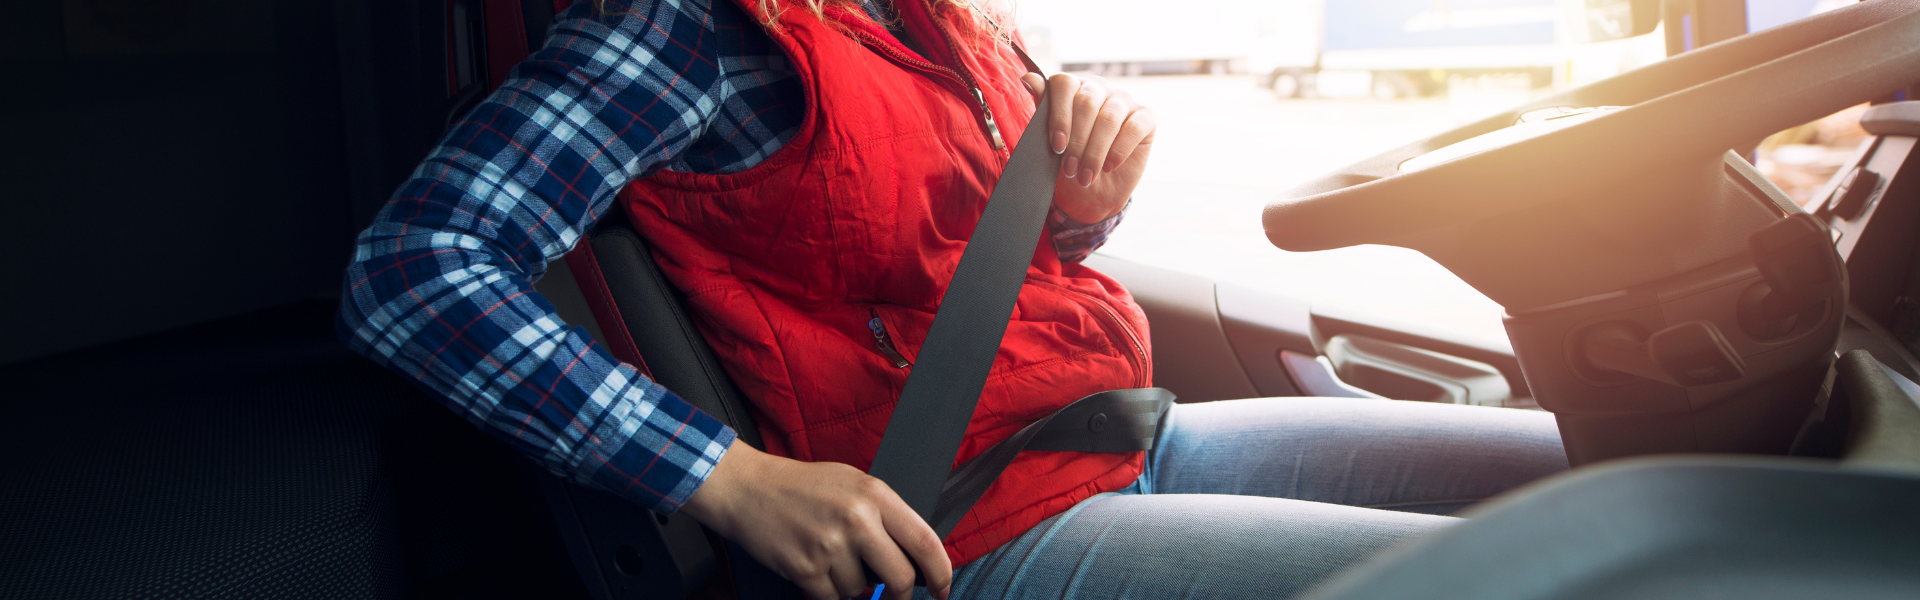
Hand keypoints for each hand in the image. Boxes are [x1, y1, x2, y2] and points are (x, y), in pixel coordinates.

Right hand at [680, 444, 952, 599]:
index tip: (942, 590)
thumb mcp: (852, 483)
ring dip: (849, 586)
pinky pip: (832, 599)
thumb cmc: (801, 486)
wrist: (747, 489)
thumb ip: (885, 514)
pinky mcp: (806, 568)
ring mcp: (830, 545)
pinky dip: (825, 593)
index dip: (941, 573)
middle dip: (899, 595)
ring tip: (828, 557)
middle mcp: (857, 519)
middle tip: (891, 596)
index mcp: (875, 494)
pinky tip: (813, 569)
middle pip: (900, 578)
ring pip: (861, 591)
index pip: (925, 541)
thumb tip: (916, 555)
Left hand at [1022, 72, 1156, 223]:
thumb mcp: (1051, 141)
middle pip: (1087, 101)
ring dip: (1095, 151)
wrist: (1094, 192)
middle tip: (1070, 169)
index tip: (1057, 146)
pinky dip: (1118, 150)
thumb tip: (1027, 78)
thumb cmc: (1070, 163)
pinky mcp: (1146, 117)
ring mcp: (1124, 100)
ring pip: (1109, 118)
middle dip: (1077, 141)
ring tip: (1086, 176)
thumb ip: (1042, 109)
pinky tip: (1109, 166)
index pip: (1064, 83)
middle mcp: (1099, 88)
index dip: (1059, 115)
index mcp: (1073, 88)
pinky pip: (1133, 128)